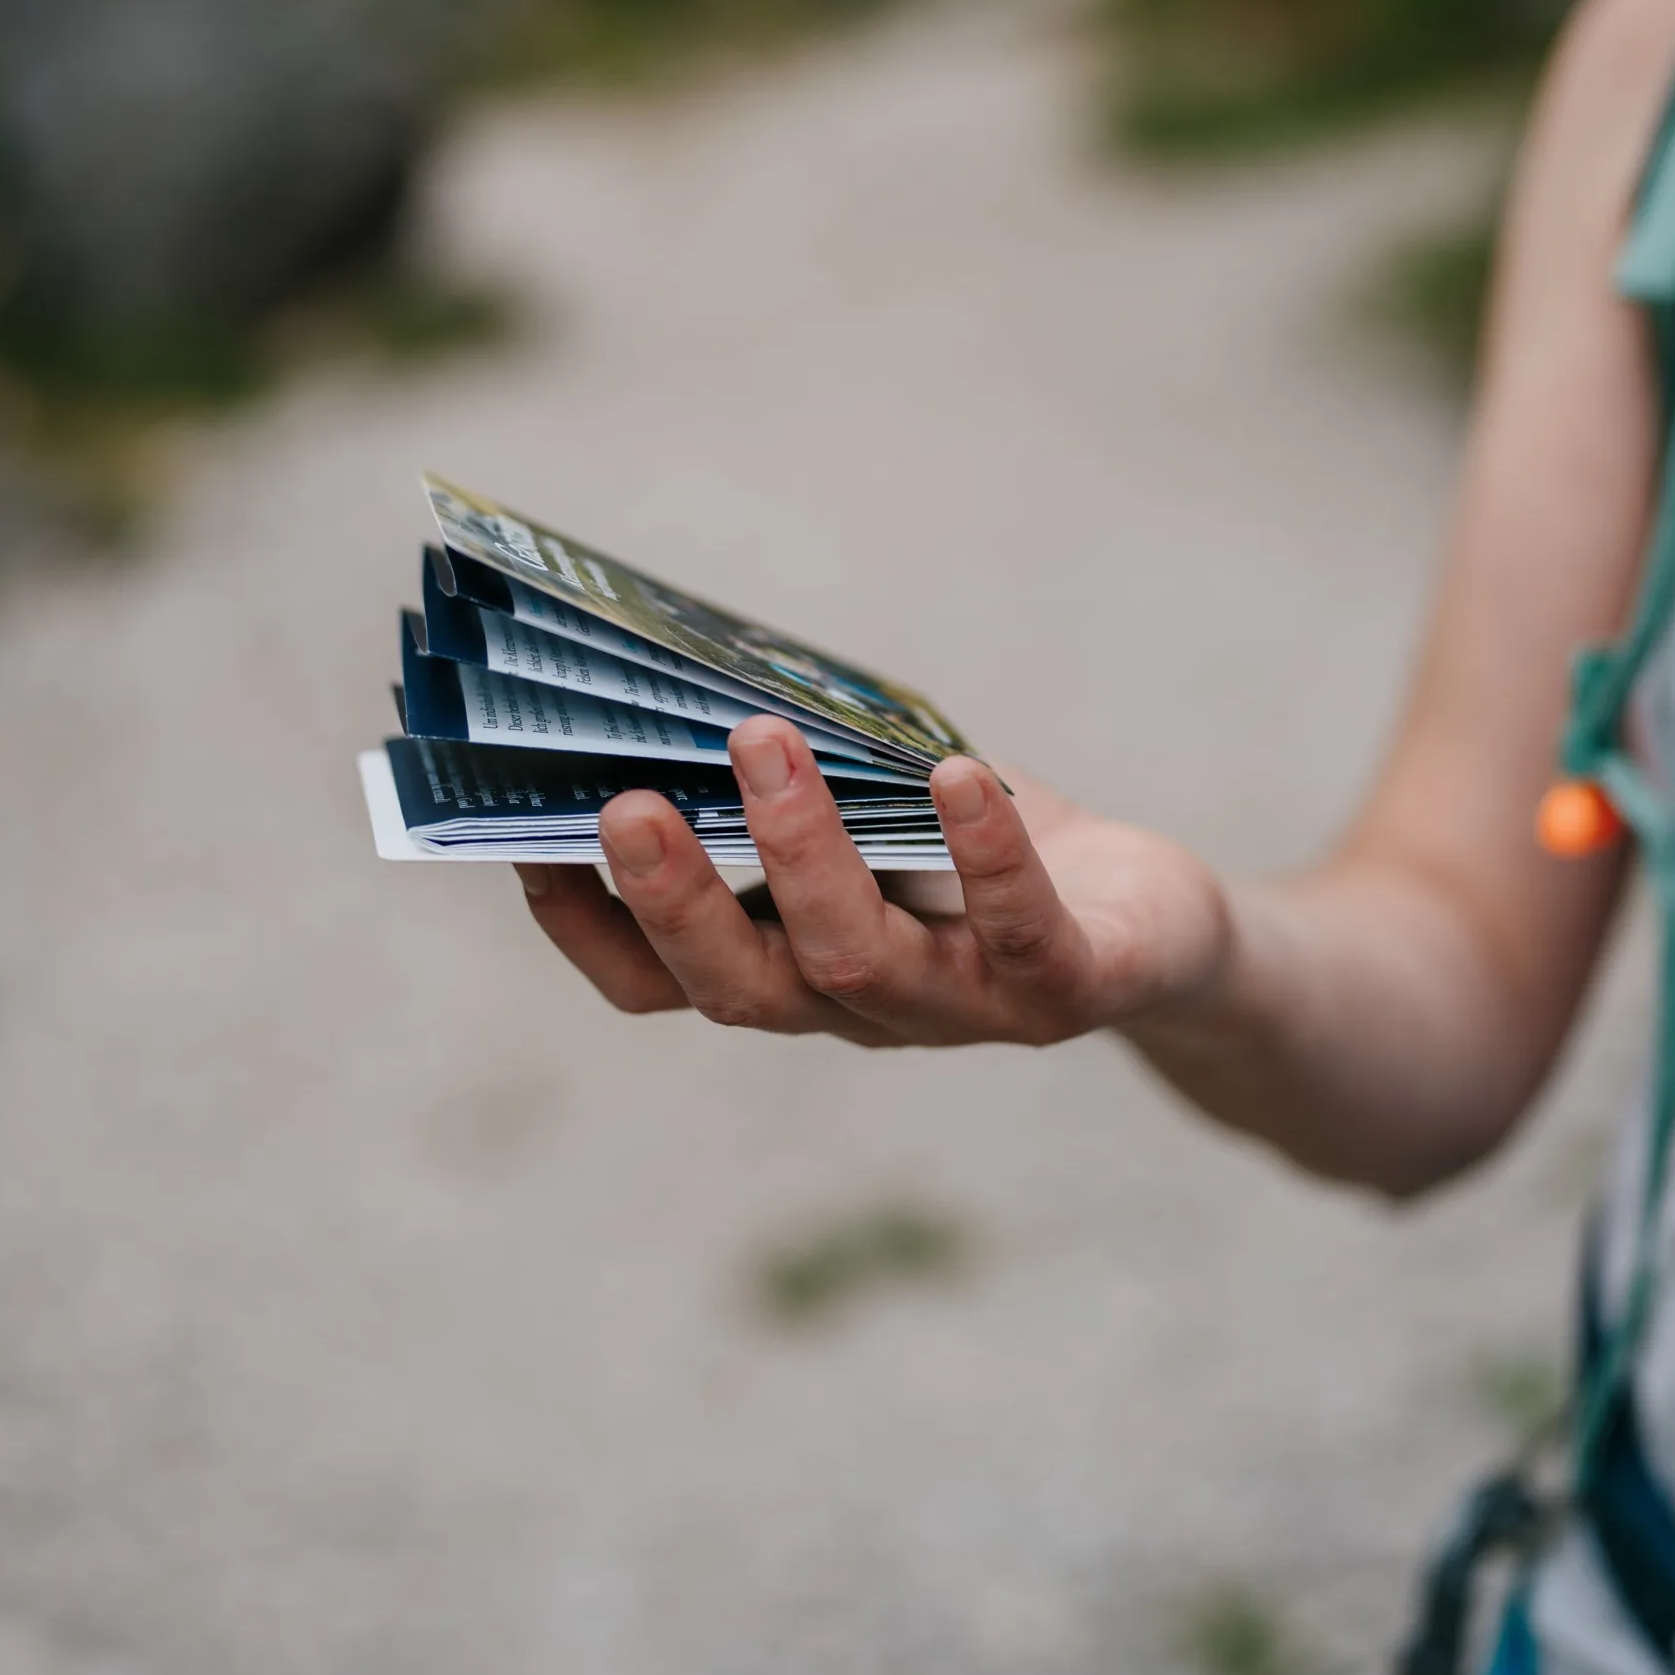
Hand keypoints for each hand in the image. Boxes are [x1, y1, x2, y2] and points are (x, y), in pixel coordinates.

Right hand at [516, 716, 1225, 1047]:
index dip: (585, 924)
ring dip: (798, 853)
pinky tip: (959, 774)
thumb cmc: (982, 849)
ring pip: (856, 961)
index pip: (657, 981)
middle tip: (620, 803)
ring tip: (761, 743)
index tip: (520, 837)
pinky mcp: (1066, 988)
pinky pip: (1018, 931)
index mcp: (787, 968)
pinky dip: (985, 853)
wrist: (1154, 934)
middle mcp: (857, 1011)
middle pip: (739, 987)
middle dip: (672, 897)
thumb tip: (690, 662)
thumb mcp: (874, 799)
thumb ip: (790, 762)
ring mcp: (960, 1009)